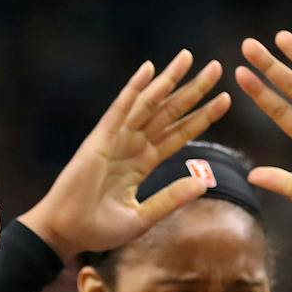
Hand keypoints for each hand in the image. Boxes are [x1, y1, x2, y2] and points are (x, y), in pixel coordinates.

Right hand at [22, 52, 231, 259]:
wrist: (66, 233)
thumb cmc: (98, 230)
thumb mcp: (143, 216)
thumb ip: (171, 198)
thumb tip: (202, 182)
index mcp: (142, 164)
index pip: (178, 134)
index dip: (202, 117)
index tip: (225, 99)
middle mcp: (132, 146)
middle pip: (169, 113)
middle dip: (193, 91)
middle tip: (217, 68)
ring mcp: (116, 140)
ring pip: (149, 104)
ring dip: (168, 81)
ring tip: (189, 57)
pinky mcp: (100, 140)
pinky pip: (121, 109)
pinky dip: (134, 89)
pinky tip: (149, 69)